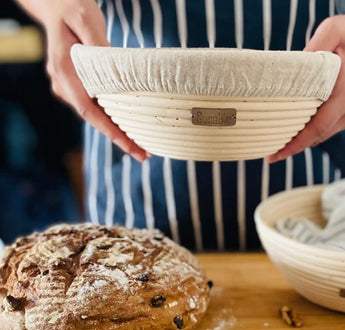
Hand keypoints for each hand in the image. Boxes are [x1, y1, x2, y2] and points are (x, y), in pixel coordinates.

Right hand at [28, 0, 146, 160]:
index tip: (129, 146)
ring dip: (118, 132)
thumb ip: (99, 46)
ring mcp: (69, 87)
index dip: (110, 131)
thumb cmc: (72, 8)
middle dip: (119, 139)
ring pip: (96, 116)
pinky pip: (96, 106)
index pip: (88, 110)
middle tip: (144, 155)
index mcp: (64, 71)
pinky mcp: (77, 86)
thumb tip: (116, 68)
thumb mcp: (86, 20)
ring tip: (142, 147)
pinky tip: (130, 128)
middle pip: (94, 119)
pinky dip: (113, 119)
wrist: (56, 4)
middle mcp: (63, 84)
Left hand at [267, 12, 344, 162]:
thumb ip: (314, 47)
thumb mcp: (332, 30)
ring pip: (322, 135)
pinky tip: (293, 135)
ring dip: (301, 143)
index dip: (297, 143)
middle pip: (318, 135)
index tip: (278, 153)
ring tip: (277, 148)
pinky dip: (310, 134)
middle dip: (294, 148)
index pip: (319, 125)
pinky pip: (327, 129)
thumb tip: (293, 68)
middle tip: (270, 156)